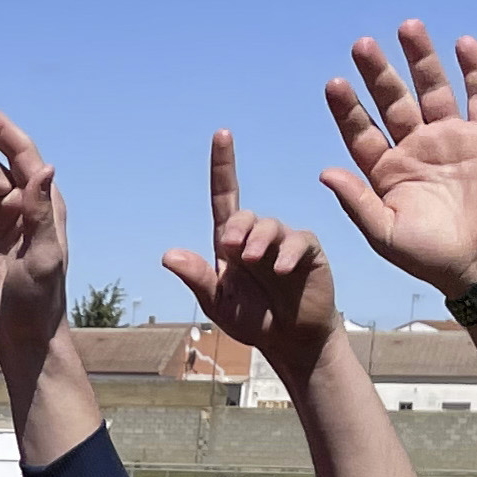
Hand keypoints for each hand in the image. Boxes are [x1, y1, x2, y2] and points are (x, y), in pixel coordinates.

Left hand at [161, 131, 342, 379]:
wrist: (290, 341)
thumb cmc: (252, 320)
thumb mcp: (218, 302)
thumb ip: (197, 278)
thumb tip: (168, 255)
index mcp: (231, 245)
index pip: (225, 197)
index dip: (223, 166)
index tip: (222, 134)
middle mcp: (257, 237)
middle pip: (245, 215)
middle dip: (237, 229)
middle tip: (231, 251)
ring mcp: (284, 242)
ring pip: (270, 225)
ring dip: (260, 240)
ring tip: (253, 262)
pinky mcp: (308, 252)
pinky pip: (298, 241)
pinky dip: (287, 253)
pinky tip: (280, 270)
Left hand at [316, 21, 476, 295]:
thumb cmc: (429, 256)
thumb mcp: (384, 234)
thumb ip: (356, 202)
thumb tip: (324, 173)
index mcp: (387, 170)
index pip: (361, 131)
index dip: (348, 108)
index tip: (334, 84)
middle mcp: (416, 148)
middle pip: (393, 101)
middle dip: (379, 73)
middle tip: (362, 45)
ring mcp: (451, 139)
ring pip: (433, 89)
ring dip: (421, 59)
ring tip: (408, 27)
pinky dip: (474, 70)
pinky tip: (462, 44)